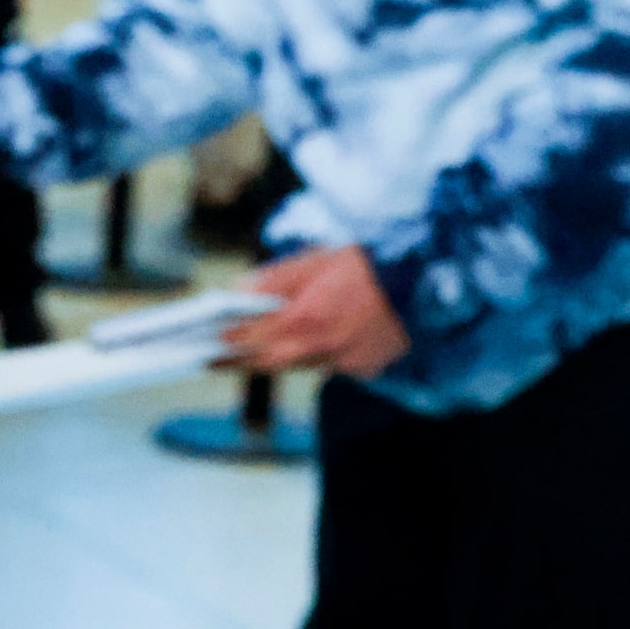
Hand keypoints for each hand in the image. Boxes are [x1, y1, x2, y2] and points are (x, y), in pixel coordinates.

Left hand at [219, 245, 410, 379]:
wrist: (423, 278)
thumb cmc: (369, 263)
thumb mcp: (315, 260)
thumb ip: (274, 280)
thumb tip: (239, 291)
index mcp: (306, 317)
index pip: (251, 339)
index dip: (226, 347)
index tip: (206, 350)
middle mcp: (323, 346)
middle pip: (270, 363)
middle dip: (243, 361)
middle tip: (218, 359)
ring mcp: (345, 362)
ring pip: (300, 365)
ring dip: (279, 356)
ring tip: (260, 344)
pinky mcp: (365, 368)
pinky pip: (331, 365)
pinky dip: (319, 354)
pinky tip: (320, 338)